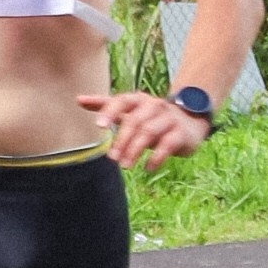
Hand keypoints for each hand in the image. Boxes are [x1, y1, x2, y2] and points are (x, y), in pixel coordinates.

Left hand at [82, 87, 212, 169]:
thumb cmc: (151, 117)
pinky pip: (168, 145)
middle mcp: (154, 106)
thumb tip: (78, 99)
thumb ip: (106, 105)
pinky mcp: (180, 134)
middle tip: (111, 158)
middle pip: (135, 121)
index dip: (110, 111)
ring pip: (149, 133)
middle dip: (122, 140)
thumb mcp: (130, 110)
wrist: (189, 120)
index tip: (99, 126)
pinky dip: (156, 157)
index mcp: (139, 100)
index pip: (122, 101)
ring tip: (125, 165)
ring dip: (135, 150)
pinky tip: (147, 168)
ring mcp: (169, 119)